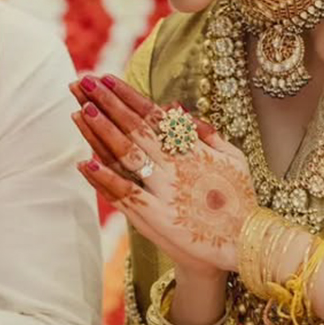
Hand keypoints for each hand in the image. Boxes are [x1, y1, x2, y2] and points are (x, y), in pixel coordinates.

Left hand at [70, 74, 256, 275]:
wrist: (244, 246)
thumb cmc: (239, 201)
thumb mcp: (233, 159)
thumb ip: (206, 133)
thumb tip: (176, 109)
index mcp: (192, 149)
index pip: (152, 115)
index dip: (127, 96)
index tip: (105, 79)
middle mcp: (175, 166)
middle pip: (134, 128)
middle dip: (107, 104)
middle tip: (82, 83)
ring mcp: (164, 191)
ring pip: (126, 155)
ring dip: (101, 132)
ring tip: (79, 111)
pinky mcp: (156, 218)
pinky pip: (125, 194)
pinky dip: (104, 178)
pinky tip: (83, 162)